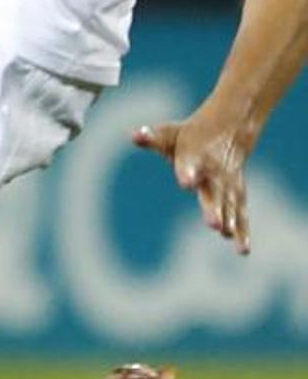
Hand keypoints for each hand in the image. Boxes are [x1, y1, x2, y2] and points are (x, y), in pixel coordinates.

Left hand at [133, 104, 258, 253]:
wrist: (229, 129)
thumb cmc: (189, 135)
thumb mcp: (169, 133)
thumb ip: (151, 137)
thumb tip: (135, 135)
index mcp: (194, 156)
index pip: (189, 165)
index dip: (187, 173)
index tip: (186, 183)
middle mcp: (214, 172)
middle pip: (214, 192)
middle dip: (213, 208)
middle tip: (213, 225)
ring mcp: (228, 185)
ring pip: (230, 205)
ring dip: (230, 221)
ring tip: (226, 235)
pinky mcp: (237, 195)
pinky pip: (241, 214)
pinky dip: (244, 231)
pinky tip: (242, 250)